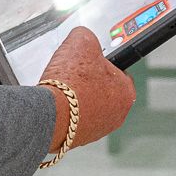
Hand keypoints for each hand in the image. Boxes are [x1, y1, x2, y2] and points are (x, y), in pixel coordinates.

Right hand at [42, 25, 136, 151]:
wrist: (49, 114)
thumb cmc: (70, 82)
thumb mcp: (81, 41)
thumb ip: (87, 36)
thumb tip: (83, 36)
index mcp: (126, 92)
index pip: (118, 71)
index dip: (101, 63)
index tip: (89, 61)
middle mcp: (117, 115)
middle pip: (103, 90)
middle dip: (88, 81)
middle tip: (72, 73)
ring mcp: (98, 130)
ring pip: (88, 106)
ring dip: (77, 97)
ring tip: (61, 88)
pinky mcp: (79, 139)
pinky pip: (74, 120)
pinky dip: (66, 111)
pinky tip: (56, 102)